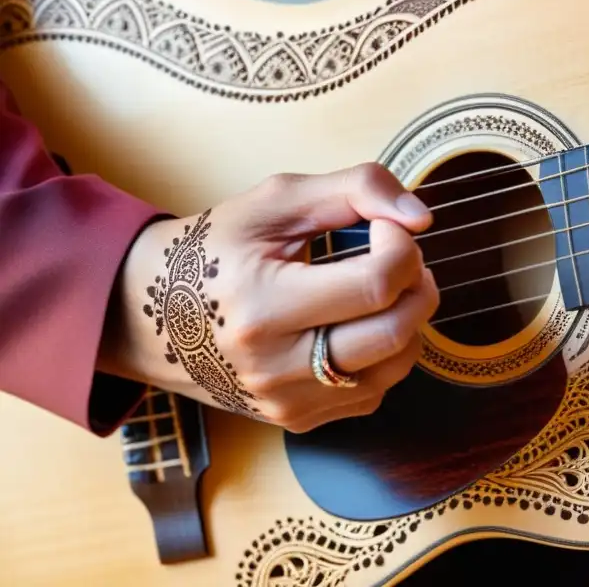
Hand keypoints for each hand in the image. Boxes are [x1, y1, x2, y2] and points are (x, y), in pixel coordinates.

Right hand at [98, 163, 438, 432]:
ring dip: (407, 319)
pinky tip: (355, 323)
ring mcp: (287, 402)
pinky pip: (374, 392)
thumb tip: (422, 217)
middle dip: (417, 283)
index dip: (403, 247)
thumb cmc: (214, 249)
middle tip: (398, 255)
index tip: (387, 228)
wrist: (145, 315)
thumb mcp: (276, 200)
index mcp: (264, 305)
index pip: (377, 284)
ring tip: (380, 286)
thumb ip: (356, 189)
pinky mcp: (296, 421)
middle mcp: (275, 367)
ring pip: (396, 367)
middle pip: (395, 331)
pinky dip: (384, 353)